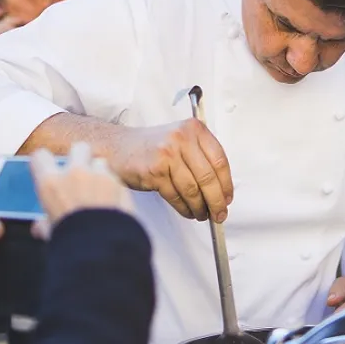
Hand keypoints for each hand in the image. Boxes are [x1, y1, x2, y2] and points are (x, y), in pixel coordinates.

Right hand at [29, 142, 133, 239]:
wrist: (103, 251)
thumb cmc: (73, 242)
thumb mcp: (51, 233)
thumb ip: (45, 224)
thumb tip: (40, 227)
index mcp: (51, 183)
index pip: (40, 156)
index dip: (44, 162)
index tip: (46, 168)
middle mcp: (75, 173)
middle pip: (78, 148)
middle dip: (80, 157)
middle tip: (79, 174)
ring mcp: (101, 176)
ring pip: (101, 163)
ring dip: (100, 173)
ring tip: (99, 193)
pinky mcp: (121, 185)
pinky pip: (116, 180)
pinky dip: (115, 188)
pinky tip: (112, 204)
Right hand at [105, 120, 233, 221]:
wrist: (117, 148)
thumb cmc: (150, 148)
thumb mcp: (180, 141)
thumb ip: (200, 157)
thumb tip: (221, 190)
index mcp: (194, 129)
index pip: (220, 160)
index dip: (226, 184)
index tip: (227, 198)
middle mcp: (182, 138)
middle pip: (208, 177)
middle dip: (216, 201)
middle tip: (219, 214)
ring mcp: (167, 154)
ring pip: (192, 189)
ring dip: (200, 207)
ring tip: (202, 214)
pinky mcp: (154, 170)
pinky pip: (176, 196)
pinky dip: (184, 208)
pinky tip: (188, 212)